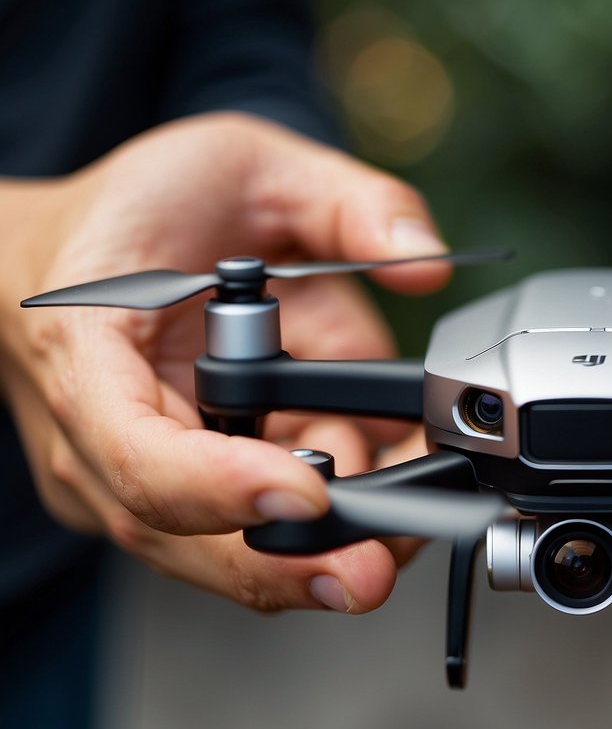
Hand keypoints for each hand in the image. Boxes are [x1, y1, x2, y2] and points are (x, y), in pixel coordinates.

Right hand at [0, 112, 449, 612]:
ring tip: (409, 497)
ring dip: (327, 542)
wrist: (70, 254)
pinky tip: (377, 482)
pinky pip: (255, 533)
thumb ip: (343, 201)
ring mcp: (135, 480)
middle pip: (186, 538)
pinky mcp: (185, 496)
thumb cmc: (133, 213)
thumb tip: (423, 260)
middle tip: (377, 566)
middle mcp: (98, 441)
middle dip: (292, 563)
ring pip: (228, 553)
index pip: (137, 451)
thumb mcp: (243, 162)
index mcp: (88, 353)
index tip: (307, 497)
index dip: (222, 488)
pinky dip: (327, 522)